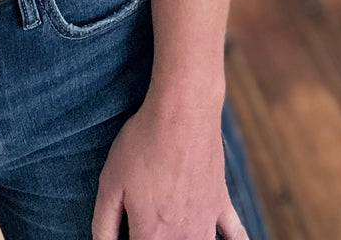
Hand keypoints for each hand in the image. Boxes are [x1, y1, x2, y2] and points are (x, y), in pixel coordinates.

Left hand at [91, 95, 247, 238]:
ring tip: (169, 230)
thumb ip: (104, 223)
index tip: (126, 233)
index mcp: (152, 234)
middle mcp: (183, 237)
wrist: (183, 112)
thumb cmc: (143, 144)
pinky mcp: (221, 203)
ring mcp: (206, 222)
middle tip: (144, 224)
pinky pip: (236, 236)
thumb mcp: (110, 182)